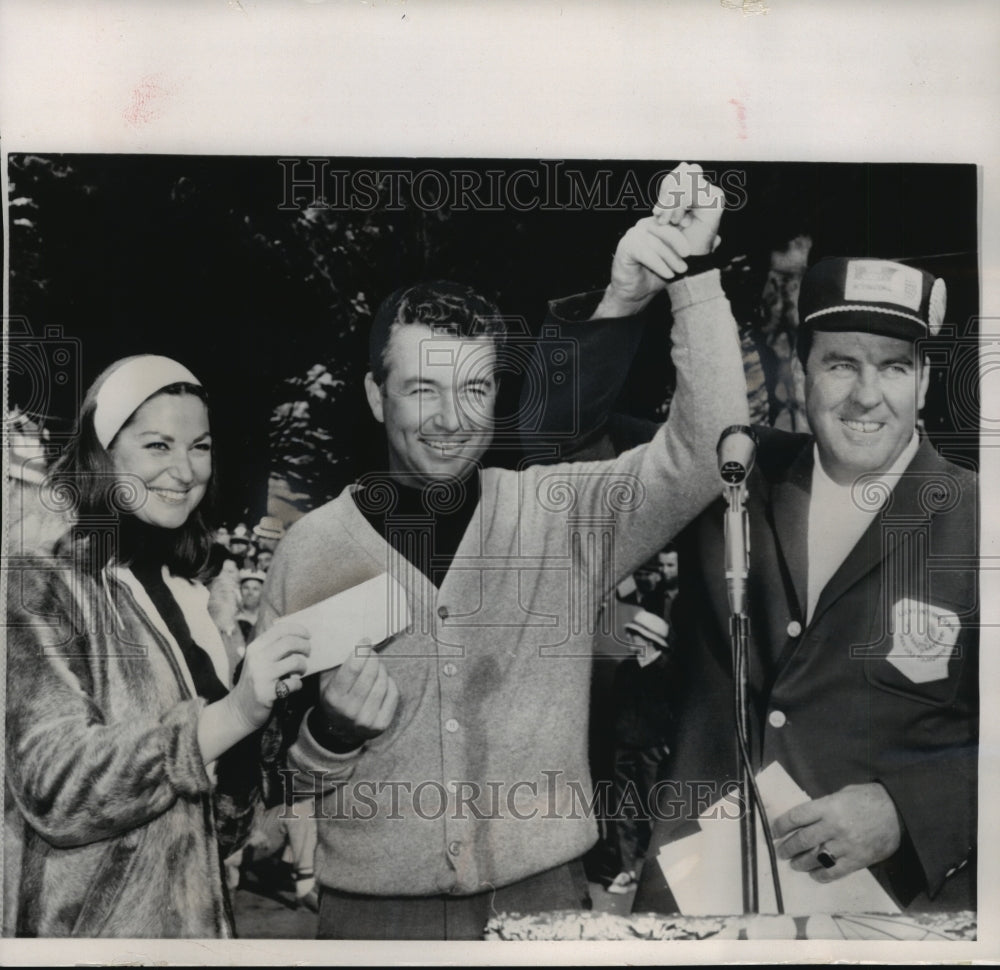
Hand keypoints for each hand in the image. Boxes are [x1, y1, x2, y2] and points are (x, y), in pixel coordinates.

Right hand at [227, 622, 310, 731]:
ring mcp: (261, 676)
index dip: (298, 629)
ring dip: (303, 666)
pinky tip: (295, 686)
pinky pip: (293, 683)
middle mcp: (257, 659)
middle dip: (305, 646)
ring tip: (301, 670)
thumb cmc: (254, 681)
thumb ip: (271, 647)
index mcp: (255, 648)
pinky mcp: (267, 693)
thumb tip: (298, 635)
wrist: (238, 710)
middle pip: (290, 642)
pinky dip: (298, 684)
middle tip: (308, 652)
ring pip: (294, 662)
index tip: (308, 635)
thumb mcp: (257, 660)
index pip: (280, 629)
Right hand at [315, 644, 398, 748]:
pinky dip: (389, 682)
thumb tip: (353, 639)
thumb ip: (336, 662)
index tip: (366, 641)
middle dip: (373, 658)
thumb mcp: (326, 682)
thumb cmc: (334, 699)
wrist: (338, 732)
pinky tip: (382, 680)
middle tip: (371, 652)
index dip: (362, 651)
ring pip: (382, 683)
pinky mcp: (381, 725)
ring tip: (376, 665)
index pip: (353, 669)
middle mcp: (349, 711)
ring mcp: (366, 720)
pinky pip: (393, 694)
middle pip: (370, 674)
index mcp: (333, 698)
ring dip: (381, 669)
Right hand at [595, 162, 723, 317]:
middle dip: (679, 241)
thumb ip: (698, 248)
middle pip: (666, 225)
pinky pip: (645, 252)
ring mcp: (635, 234)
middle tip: (688, 256)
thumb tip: (718, 239)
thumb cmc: (659, 274)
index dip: (683, 216)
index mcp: (661, 222)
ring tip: (681, 270)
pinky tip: (668, 274)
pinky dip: (659, 264)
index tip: (691, 235)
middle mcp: (647, 224)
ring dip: (671, 257)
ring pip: (657, 240)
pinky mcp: (626, 247)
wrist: (637, 295)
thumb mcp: (682, 259)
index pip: (674, 211)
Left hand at [652, 162, 724, 256]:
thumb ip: (673, 189)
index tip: (655, 212)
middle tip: (659, 216)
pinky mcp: (716, 200)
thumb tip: (684, 165)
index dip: (665, 187)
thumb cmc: (672, 240)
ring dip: (672, 203)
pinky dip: (679, 206)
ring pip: (686, 180)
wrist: (682, 262)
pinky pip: (690, 191)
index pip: (681, 171)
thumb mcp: (667, 211)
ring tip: (668, 222)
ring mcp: (714, 194)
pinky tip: (677, 222)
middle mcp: (708, 189)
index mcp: (696, 189)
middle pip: (685, 170)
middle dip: (668, 192)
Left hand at [772, 782, 902, 881]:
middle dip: (788, 847)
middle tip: (780, 851)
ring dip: (800, 862)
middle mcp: (834, 826)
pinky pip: (834, 871)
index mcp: (829, 806)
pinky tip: (814, 874)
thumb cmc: (869, 799)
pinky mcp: (858, 860)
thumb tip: (806, 818)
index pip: (797, 817)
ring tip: (793, 864)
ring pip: (815, 857)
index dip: (782, 825)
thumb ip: (824, 806)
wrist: (900, 813)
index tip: (774, 831)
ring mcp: (846, 845)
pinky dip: (821, 875)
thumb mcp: (842, 794)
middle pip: (803, 840)